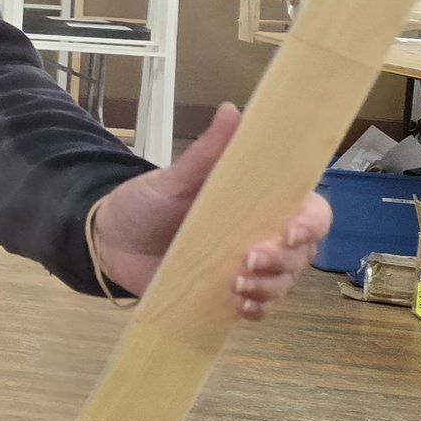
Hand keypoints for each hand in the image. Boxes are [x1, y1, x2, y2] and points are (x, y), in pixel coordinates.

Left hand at [90, 104, 328, 319]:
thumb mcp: (173, 178)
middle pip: (302, 252)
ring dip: (270, 287)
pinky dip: (258, 309)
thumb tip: (232, 111)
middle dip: (283, 260)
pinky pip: (260, 306)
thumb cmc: (145, 203)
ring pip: (284, 281)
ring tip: (237, 285)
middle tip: (249, 260)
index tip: (290, 231)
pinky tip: (242, 306)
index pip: (309, 211)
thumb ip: (206, 152)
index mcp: (259, 201)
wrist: (110, 241)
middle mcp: (261, 234)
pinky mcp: (228, 294)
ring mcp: (247, 266)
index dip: (310, 223)